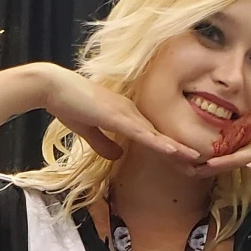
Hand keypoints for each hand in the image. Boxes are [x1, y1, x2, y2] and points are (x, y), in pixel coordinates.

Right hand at [36, 64, 201, 164]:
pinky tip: (172, 150)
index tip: (181, 161)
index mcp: (125, 114)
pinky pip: (142, 133)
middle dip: (177, 150)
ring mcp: (125, 113)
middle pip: (158, 135)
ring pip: (155, 134)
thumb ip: (103, 144)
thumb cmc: (68, 104)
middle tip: (197, 163)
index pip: (150, 135)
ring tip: (195, 159)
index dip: (166, 148)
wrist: (53, 87)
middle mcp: (130, 112)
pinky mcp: (116, 117)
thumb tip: (119, 156)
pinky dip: (158, 142)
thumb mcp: (88, 131)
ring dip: (175, 148)